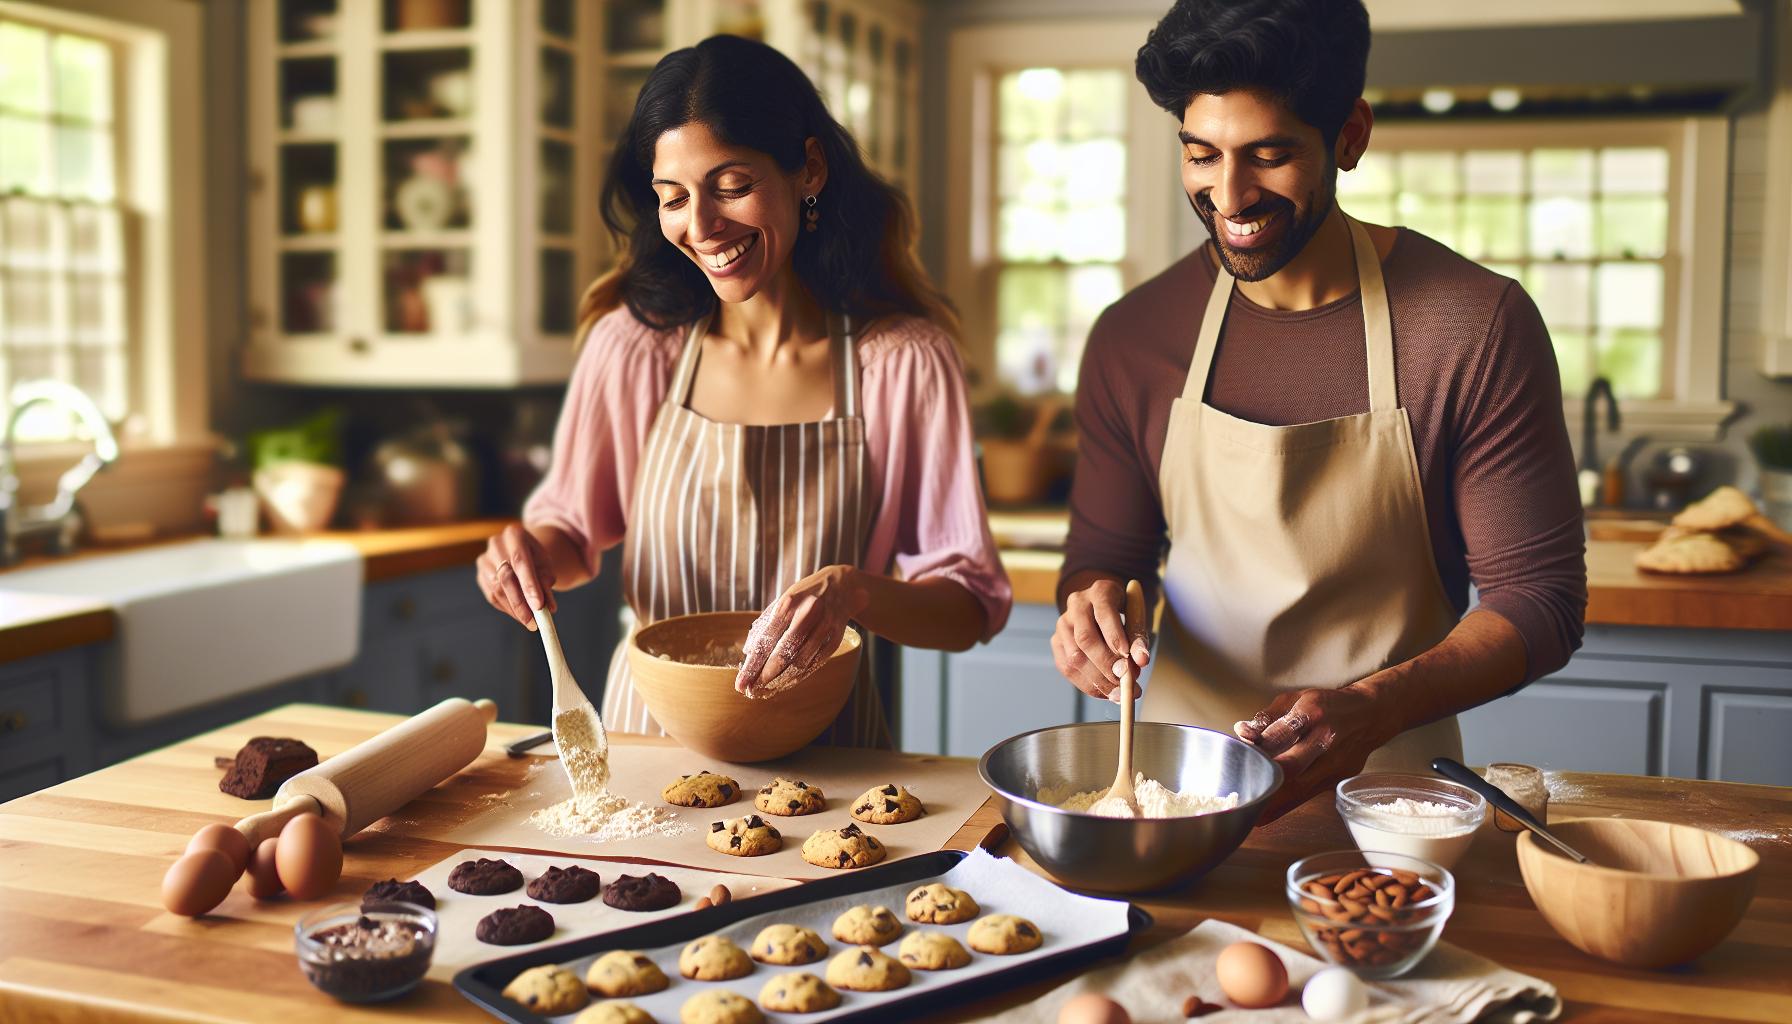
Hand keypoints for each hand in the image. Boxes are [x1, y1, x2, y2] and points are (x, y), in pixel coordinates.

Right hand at [476, 524, 557, 629]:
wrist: (523, 552)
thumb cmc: (537, 559)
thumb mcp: (547, 565)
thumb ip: (547, 583)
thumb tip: (548, 607)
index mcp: (514, 534)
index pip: (520, 561)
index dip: (529, 585)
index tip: (538, 606)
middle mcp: (496, 544)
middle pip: (506, 578)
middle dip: (521, 603)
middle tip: (534, 622)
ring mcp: (484, 559)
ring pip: (497, 590)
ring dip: (515, 610)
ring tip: (531, 622)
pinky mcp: (480, 574)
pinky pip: (492, 596)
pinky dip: (507, 609)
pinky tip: (519, 615)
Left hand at [735, 565, 867, 697]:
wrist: (842, 586)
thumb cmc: (804, 596)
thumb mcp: (783, 600)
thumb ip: (765, 624)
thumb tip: (747, 651)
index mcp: (788, 603)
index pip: (766, 640)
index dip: (752, 665)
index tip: (740, 683)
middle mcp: (807, 614)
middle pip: (784, 654)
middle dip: (765, 676)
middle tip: (751, 692)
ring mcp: (824, 627)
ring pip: (801, 662)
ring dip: (781, 680)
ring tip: (766, 691)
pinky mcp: (835, 638)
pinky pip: (815, 664)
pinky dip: (799, 677)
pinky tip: (785, 683)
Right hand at [1052, 577, 1150, 701]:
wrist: (1102, 610)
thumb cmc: (1123, 615)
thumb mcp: (1136, 620)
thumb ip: (1138, 639)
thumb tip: (1141, 661)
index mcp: (1100, 591)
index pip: (1104, 613)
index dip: (1115, 636)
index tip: (1127, 656)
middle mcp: (1077, 605)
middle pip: (1085, 638)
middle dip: (1106, 664)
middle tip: (1126, 683)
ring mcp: (1063, 624)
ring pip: (1074, 657)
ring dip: (1099, 680)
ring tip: (1121, 692)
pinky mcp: (1056, 643)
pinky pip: (1068, 669)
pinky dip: (1089, 686)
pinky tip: (1106, 692)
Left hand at [1236, 681, 1399, 823]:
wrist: (1368, 715)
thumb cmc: (1324, 706)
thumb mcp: (1294, 700)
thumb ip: (1267, 717)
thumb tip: (1242, 732)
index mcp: (1311, 712)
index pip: (1279, 733)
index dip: (1257, 748)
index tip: (1238, 758)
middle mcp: (1325, 739)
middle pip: (1291, 766)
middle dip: (1263, 780)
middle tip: (1240, 793)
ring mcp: (1335, 762)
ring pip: (1299, 787)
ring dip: (1271, 801)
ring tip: (1246, 812)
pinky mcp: (1338, 779)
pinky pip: (1307, 795)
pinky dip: (1284, 806)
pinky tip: (1264, 816)